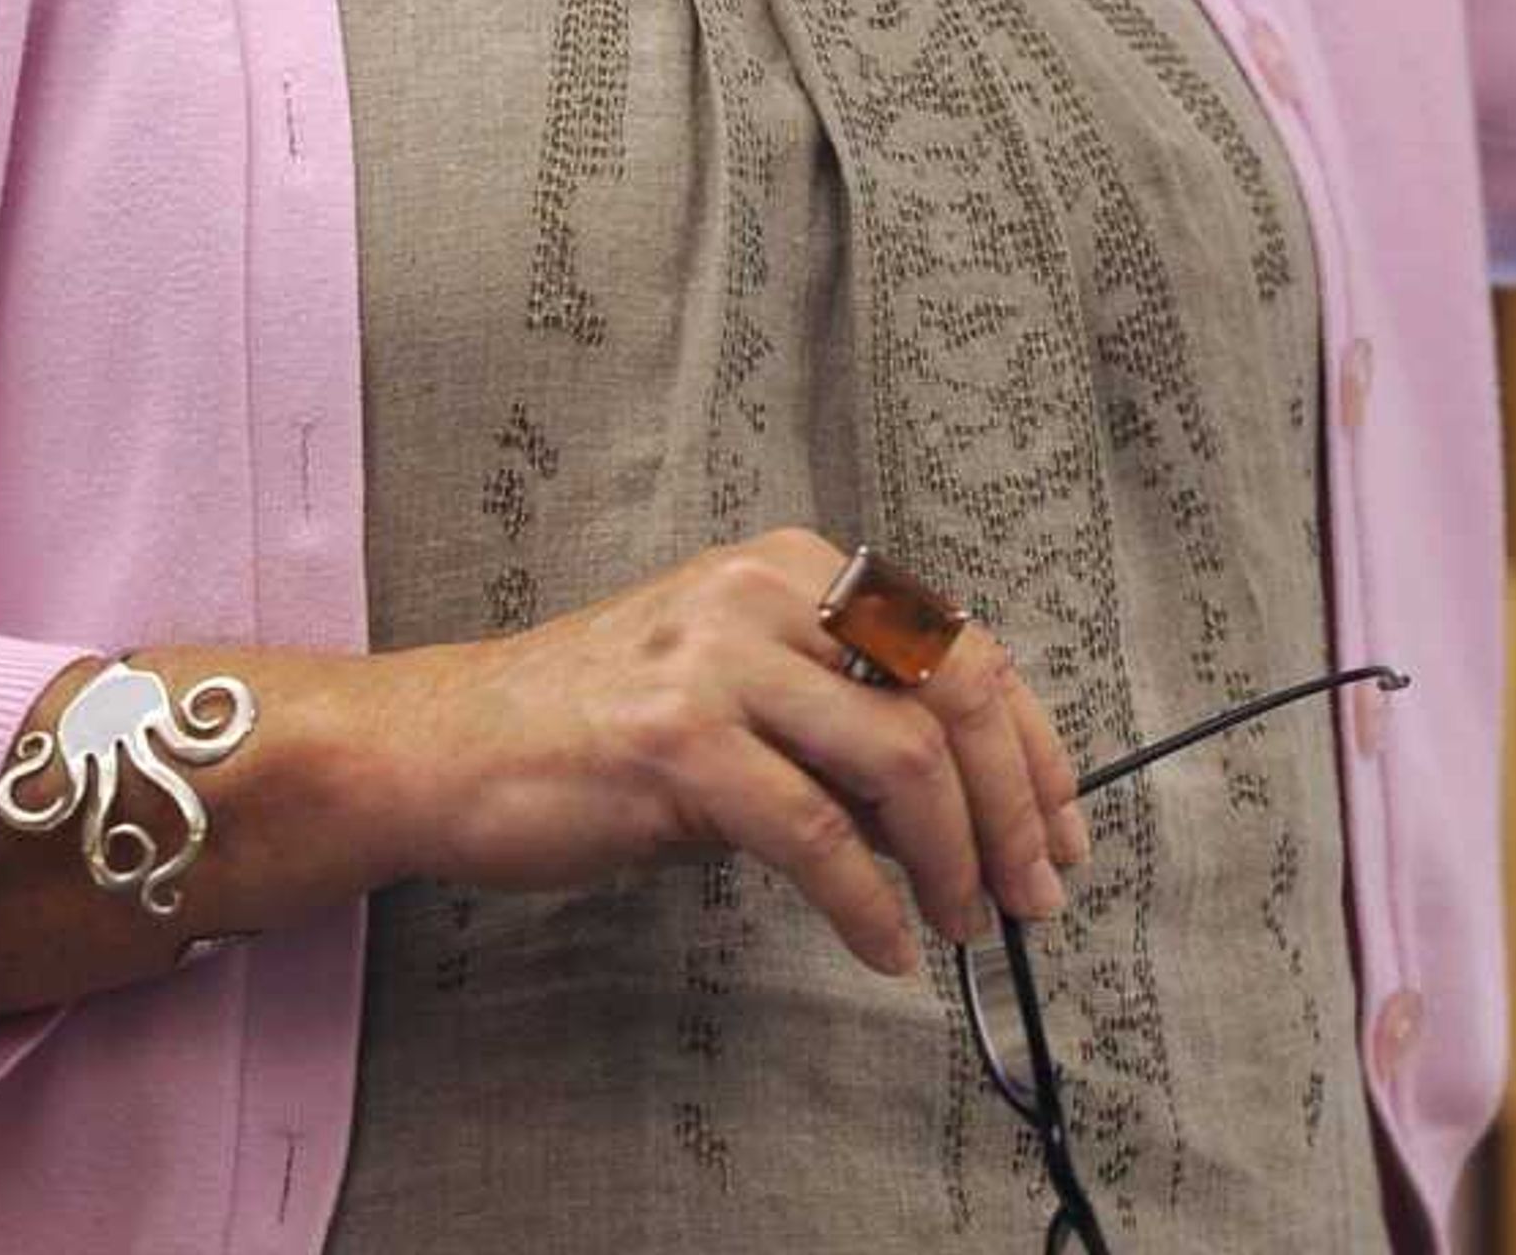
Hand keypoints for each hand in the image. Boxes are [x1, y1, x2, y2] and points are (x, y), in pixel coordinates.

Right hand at [369, 527, 1090, 975]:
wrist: (453, 744)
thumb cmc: (602, 729)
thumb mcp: (744, 697)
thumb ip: (847, 732)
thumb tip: (972, 814)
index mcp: (796, 567)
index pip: (962, 644)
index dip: (1030, 746)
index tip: (1061, 830)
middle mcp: (767, 591)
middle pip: (952, 689)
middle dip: (1014, 805)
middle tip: (1031, 894)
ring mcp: (720, 660)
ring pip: (901, 761)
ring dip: (955, 864)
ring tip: (961, 927)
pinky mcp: (677, 742)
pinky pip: (817, 836)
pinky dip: (868, 908)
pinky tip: (882, 948)